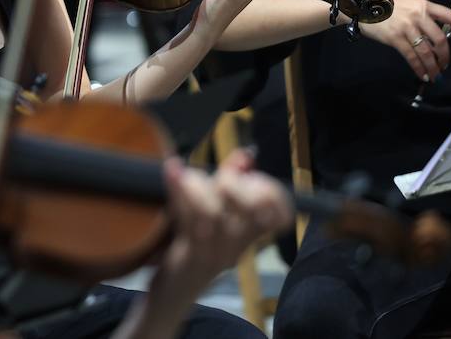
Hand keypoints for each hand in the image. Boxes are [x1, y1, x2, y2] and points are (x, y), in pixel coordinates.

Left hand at [144, 151, 291, 321]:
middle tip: (216, 178)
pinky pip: (187, 221)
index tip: (249, 175)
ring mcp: (215, 254)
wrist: (173, 294)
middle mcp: (237, 246)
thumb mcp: (217, 215)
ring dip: (197, 186)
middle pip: (250, 210)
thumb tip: (246, 156)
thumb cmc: (195, 247)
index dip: (271, 191)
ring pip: (214, 213)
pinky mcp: (189, 257)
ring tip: (182, 173)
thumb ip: (231, 184)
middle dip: (233, 183)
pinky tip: (172, 169)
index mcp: (247, 236)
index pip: (279, 214)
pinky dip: (178, 190)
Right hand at [359, 0, 450, 80]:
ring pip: (427, 52)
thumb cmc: (387, 8)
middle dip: (445, 56)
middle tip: (444, 65)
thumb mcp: (409, 6)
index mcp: (424, 6)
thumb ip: (424, 19)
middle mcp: (418, 15)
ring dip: (433, 66)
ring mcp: (406, 27)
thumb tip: (437, 41)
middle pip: (440, 40)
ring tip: (435, 75)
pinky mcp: (395, 38)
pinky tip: (422, 74)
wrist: (362, 7)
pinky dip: (419, 68)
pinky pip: (411, 57)